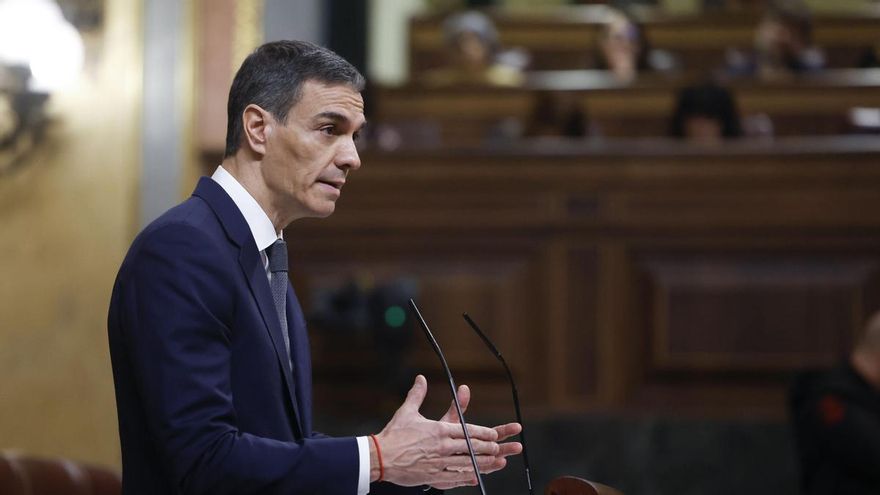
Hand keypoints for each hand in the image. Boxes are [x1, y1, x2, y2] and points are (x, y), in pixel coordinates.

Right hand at [373, 375, 519, 488]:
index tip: (494, 434)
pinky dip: (466, 478)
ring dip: (484, 463)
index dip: (483, 433)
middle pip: (471, 447)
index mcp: (439, 430)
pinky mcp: (432, 476)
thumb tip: (421, 379)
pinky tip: (475, 478)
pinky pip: (454, 478)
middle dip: (489, 448)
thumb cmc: (393, 434)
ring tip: (496, 462)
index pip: (467, 431)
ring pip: (467, 464)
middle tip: (500, 448)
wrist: (379, 457)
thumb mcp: (407, 411)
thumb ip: (417, 394)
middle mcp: (442, 446)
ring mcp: (439, 463)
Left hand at [431, 383, 522, 489]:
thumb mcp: (449, 421)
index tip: (517, 427)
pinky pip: (470, 474)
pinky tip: (481, 472)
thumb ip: (458, 406)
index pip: (494, 434)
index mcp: (474, 439)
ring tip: (503, 460)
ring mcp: (468, 464)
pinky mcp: (458, 473)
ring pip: (485, 463)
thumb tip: (464, 388)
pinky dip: (477, 472)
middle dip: (506, 448)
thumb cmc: (437, 438)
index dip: (506, 430)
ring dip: (495, 462)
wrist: (423, 454)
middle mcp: (474, 452)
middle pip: (494, 450)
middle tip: (518, 446)